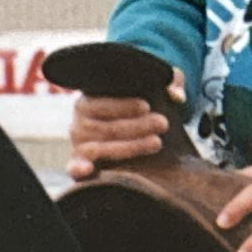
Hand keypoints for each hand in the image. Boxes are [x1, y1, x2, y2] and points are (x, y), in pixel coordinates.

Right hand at [67, 73, 182, 178]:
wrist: (135, 135)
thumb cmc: (141, 108)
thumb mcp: (155, 88)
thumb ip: (170, 82)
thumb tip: (177, 95)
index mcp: (89, 101)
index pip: (100, 102)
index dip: (123, 105)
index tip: (147, 106)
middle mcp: (80, 123)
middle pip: (105, 127)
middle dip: (136, 126)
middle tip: (163, 123)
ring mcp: (80, 146)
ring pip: (99, 148)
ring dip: (128, 147)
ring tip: (156, 142)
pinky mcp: (81, 165)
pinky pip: (74, 167)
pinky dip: (78, 168)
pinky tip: (89, 170)